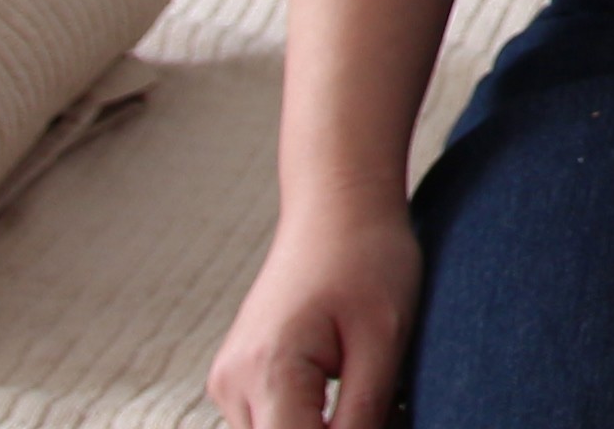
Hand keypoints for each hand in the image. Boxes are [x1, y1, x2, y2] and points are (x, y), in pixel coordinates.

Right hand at [207, 198, 416, 427]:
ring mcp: (228, 381)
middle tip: (386, 412)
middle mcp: (233, 383)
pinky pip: (269, 424)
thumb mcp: (383, 342)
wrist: (338, 207)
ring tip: (371, 404)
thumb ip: (363, 416)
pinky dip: (306, 425)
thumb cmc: (369, 261)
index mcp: (268, 372)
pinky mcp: (236, 378)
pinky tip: (346, 396)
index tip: (386, 421)